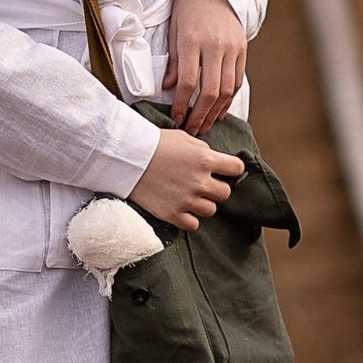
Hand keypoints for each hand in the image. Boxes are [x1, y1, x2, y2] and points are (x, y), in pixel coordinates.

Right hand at [129, 129, 245, 232]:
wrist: (126, 158)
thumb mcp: (183, 138)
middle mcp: (200, 181)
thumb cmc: (154, 143)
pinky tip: (181, 209)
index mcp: (205, 159)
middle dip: (216, 189)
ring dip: (202, 204)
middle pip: (225, 193)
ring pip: (210, 210)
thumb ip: (202, 150)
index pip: (236, 168)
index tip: (223, 171)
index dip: (231, 169)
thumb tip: (213, 159)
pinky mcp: (173, 214)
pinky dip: (189, 219)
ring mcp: (187, 200)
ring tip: (188, 196)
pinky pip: (193, 225)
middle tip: (202, 184)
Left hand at [164, 0, 246, 136]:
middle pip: (210, 90)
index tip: (176, 118)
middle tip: (191, 130)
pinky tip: (219, 111)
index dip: (182, 105)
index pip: (188, 82)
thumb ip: (174, 62)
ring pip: (227, 89)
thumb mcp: (174, 33)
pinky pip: (237, 80)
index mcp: (193, 41)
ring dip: (215, 112)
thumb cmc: (187, 11)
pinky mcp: (243, 49)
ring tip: (205, 125)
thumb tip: (170, 89)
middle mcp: (215, 46)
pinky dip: (229, 99)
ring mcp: (232, 48)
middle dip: (200, 115)